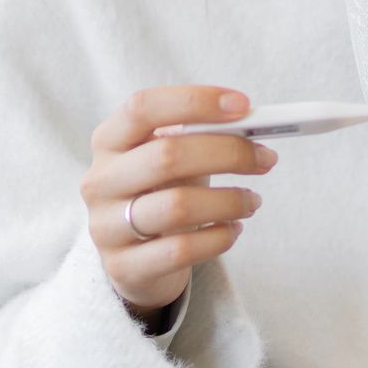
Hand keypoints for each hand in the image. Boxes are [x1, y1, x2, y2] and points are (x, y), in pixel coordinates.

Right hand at [84, 86, 274, 320]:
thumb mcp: (171, 158)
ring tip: (252, 201)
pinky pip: (180, 250)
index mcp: (109, 140)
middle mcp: (100, 180)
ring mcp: (106, 226)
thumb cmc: (161, 192)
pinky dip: (218, 238)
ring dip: (229, 200)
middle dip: (228, 153)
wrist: (135, 258)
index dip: (195, 102)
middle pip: (167, 155)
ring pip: (177, 206)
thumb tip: (254, 124)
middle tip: (266, 158)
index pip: (143, 107)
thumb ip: (200, 137)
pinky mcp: (124, 266)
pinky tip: (233, 230)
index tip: (244, 106)